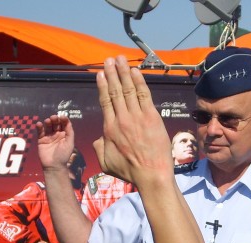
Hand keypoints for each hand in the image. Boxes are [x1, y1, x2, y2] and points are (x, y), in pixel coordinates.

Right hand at [37, 115, 75, 171]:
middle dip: (55, 119)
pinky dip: (39, 127)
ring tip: (48, 121)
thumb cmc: (63, 155)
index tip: (62, 117)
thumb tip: (67, 121)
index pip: (64, 124)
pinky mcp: (41, 140)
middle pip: (56, 123)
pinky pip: (40, 132)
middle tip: (54, 118)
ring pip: (48, 126)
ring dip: (48, 122)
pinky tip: (38, 124)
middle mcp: (57, 134)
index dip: (63, 119)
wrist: (54, 165)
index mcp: (65, 135)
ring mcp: (49, 136)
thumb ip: (69, 132)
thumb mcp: (69, 143)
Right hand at [95, 56, 172, 185]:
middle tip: (109, 60)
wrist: (151, 174)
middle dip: (111, 74)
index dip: (102, 86)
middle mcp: (122, 119)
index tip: (100, 74)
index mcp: (110, 129)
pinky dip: (139, 82)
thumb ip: (99, 148)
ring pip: (128, 89)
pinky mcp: (152, 117)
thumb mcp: (106, 163)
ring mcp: (137, 117)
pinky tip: (135, 71)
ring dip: (124, 72)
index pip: (105, 101)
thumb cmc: (130, 171)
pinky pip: (144, 95)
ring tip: (120, 59)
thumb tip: (99, 138)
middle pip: (115, 91)